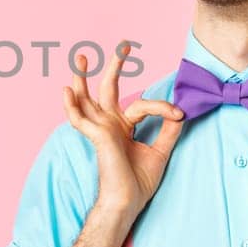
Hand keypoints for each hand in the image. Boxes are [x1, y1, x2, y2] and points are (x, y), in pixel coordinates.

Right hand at [61, 42, 185, 214]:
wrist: (128, 200)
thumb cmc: (139, 181)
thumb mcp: (160, 151)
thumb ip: (168, 131)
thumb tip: (180, 113)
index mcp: (122, 127)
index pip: (141, 105)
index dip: (161, 107)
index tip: (178, 114)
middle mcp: (109, 124)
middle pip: (108, 90)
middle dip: (114, 67)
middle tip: (123, 46)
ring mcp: (100, 129)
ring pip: (86, 99)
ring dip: (81, 79)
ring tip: (80, 58)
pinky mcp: (96, 136)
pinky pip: (79, 118)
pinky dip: (71, 105)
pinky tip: (67, 90)